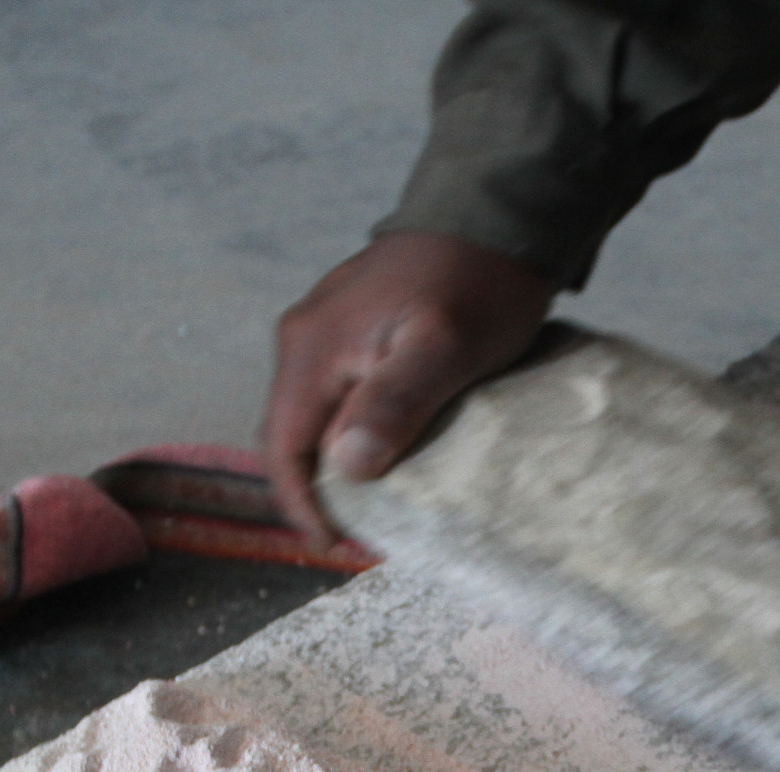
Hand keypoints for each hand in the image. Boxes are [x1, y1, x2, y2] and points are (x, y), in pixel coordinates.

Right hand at [260, 231, 558, 546]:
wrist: (497, 215)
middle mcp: (302, 338)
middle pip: (289, 437)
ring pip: (311, 418)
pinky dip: (349, 434)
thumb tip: (348, 467)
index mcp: (312, 348)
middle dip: (316, 492)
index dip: (302, 506)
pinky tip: (383, 454)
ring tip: (374, 505)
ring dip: (334, 465)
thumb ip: (393, 403)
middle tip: (361, 536)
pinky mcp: (350, 328)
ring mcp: (323, 330)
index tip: (338, 547)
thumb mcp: (444, 349)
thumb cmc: (477, 284)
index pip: (282, 448)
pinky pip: (333, 396)